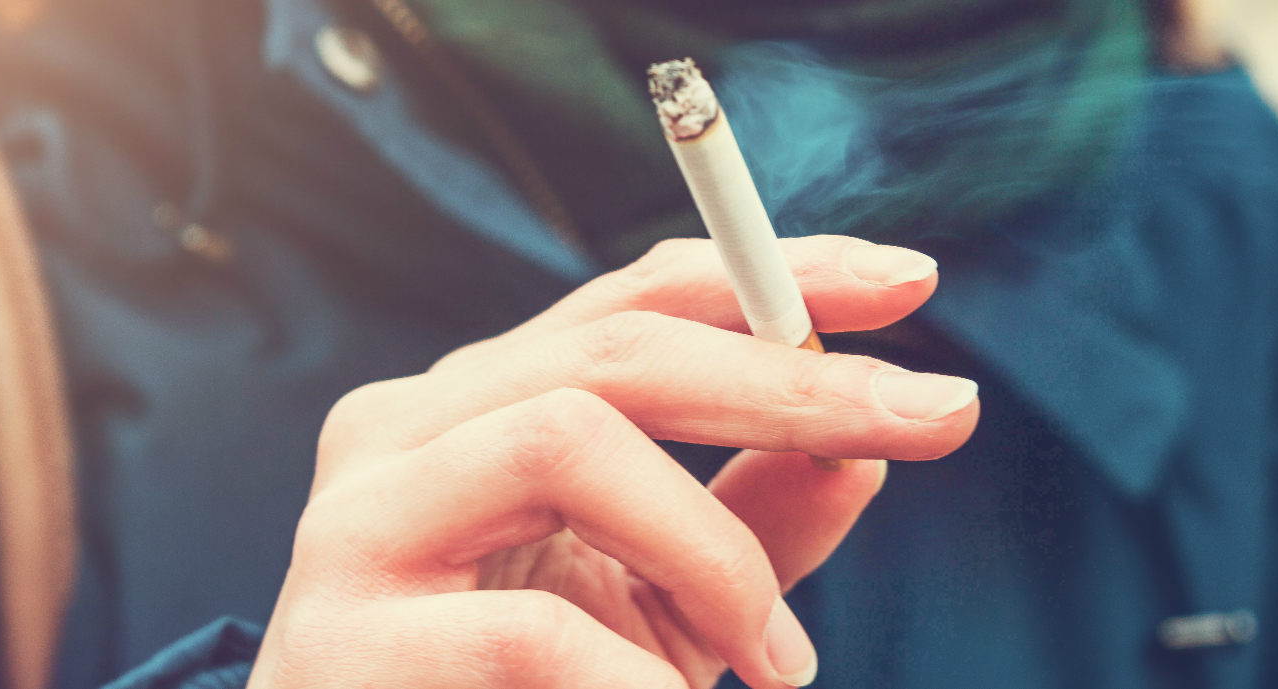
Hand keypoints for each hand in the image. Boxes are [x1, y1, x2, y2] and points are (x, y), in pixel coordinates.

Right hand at [246, 236, 978, 687]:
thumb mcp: (657, 617)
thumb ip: (748, 530)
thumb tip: (868, 452)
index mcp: (475, 409)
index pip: (631, 304)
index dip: (771, 276)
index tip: (910, 283)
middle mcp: (402, 432)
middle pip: (613, 346)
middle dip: (792, 378)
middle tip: (936, 417)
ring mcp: (357, 525)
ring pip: (567, 438)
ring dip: (713, 551)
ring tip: (774, 664)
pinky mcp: (341, 638)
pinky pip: (538, 634)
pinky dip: (638, 688)